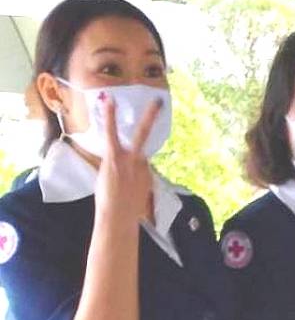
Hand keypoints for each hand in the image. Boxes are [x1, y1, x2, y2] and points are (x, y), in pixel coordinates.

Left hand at [92, 96, 161, 227]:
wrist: (119, 217)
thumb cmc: (125, 215)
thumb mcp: (136, 205)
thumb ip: (137, 194)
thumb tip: (138, 198)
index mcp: (146, 176)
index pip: (142, 160)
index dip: (136, 159)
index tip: (131, 164)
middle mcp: (142, 165)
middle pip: (149, 140)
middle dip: (154, 121)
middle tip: (160, 104)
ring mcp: (131, 160)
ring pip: (140, 135)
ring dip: (147, 117)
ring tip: (152, 101)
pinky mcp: (116, 158)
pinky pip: (113, 134)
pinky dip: (110, 117)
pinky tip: (109, 102)